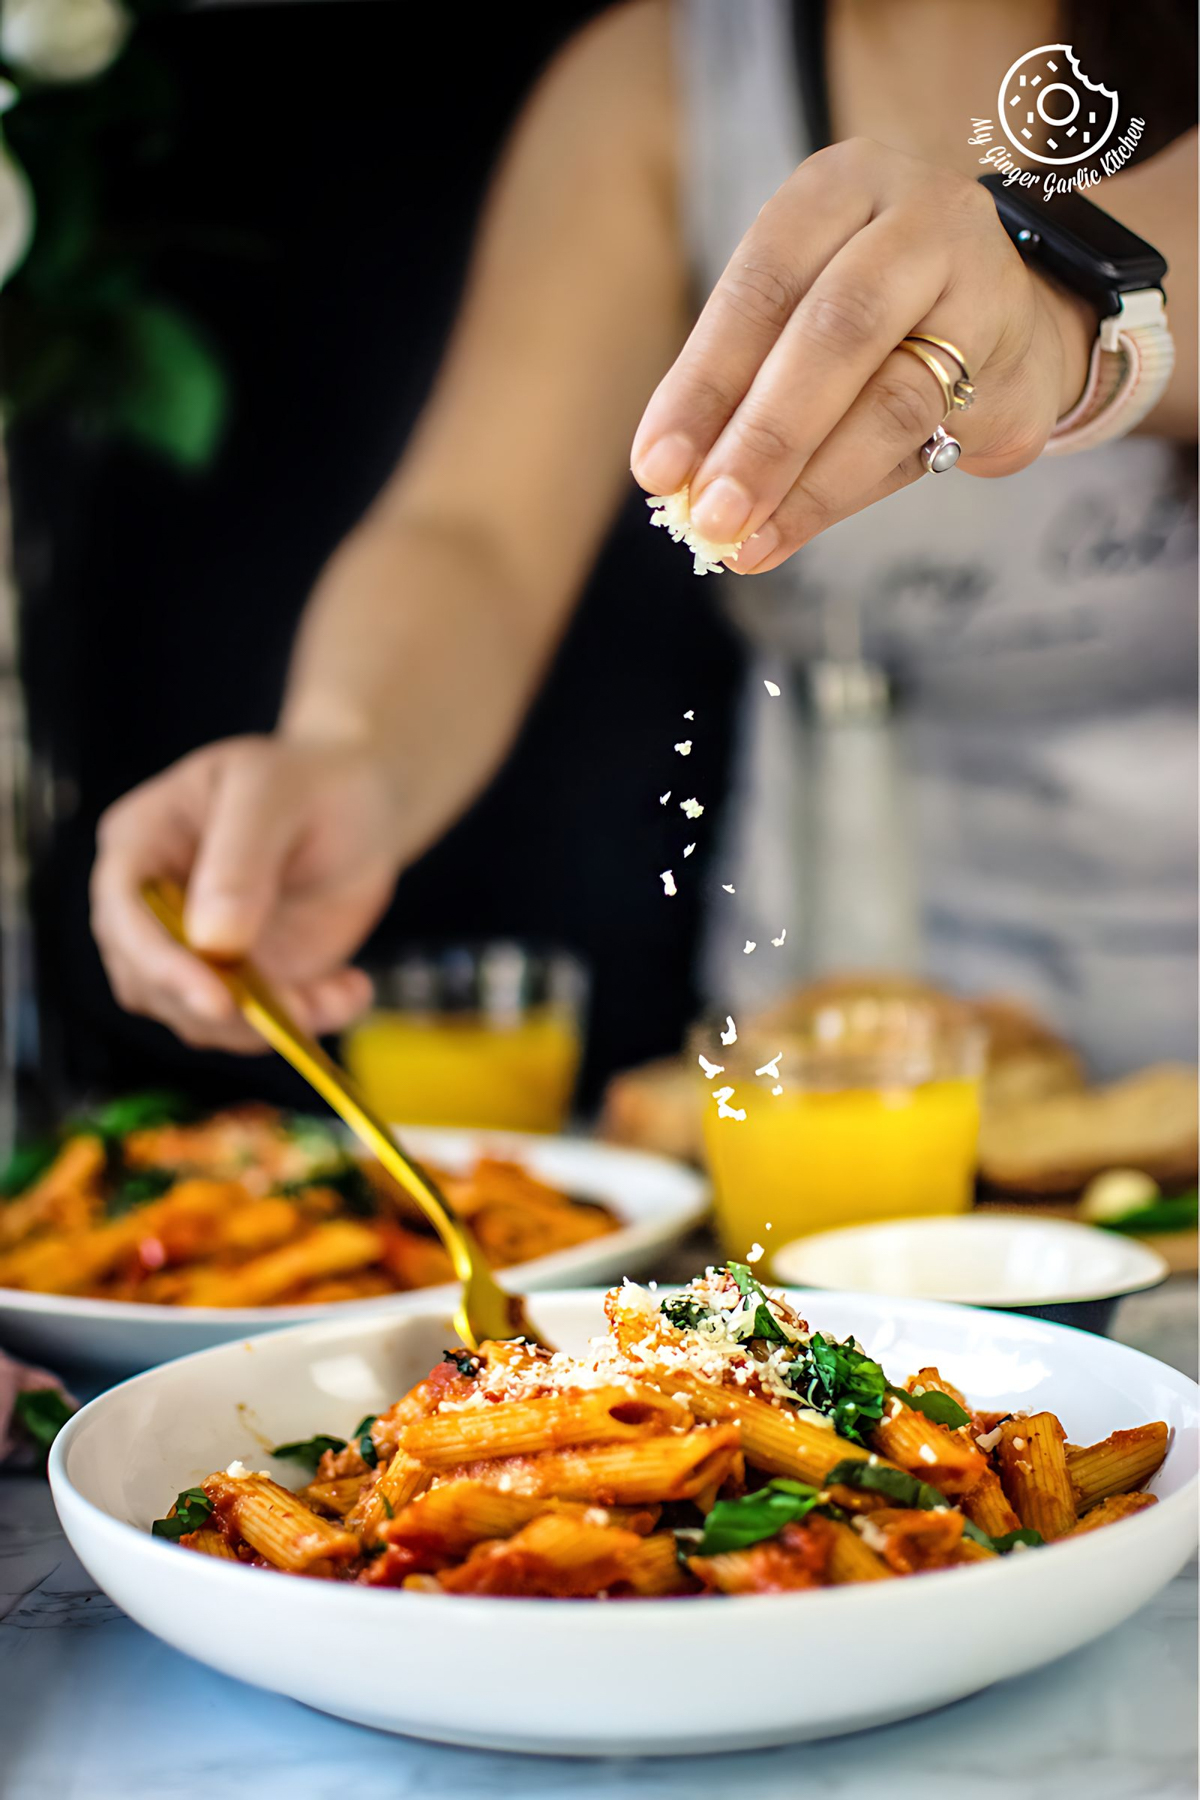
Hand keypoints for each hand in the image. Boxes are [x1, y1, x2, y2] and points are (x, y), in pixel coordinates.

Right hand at [91, 736, 405, 1050]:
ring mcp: (194, 951)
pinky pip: (255, 1026)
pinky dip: (304, 1023)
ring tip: (342, 991)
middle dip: (220, 1009)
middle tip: (301, 1008)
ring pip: (199, 1019)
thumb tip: (213, 942)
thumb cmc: (308, 780)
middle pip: (149, 981)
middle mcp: (153, 906)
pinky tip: (350, 989)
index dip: (160, 962)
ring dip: (268, 1024)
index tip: (217, 1000)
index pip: (122, 912)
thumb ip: (241, 858)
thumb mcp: (273, 793)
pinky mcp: (240, 982)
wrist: (360, 803)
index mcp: (141, 842)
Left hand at [631, 138, 1095, 572]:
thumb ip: (745, 394)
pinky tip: (790, 530)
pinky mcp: (1014, 356)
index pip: (761, 283)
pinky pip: (927, 435)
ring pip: (890, 394)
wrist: (1011, 328)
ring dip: (807, 479)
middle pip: (833, 329)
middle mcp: (916, 214)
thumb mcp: (798, 329)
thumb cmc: (876, 326)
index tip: (655, 467)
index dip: (703, 382)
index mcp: (838, 188)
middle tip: (708, 515)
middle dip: (761, 436)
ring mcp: (979, 279)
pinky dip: (845, 491)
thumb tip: (677, 485)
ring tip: (746, 539)